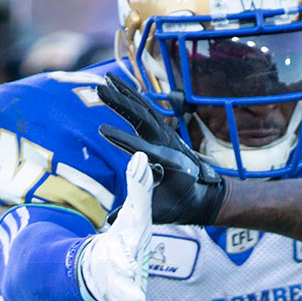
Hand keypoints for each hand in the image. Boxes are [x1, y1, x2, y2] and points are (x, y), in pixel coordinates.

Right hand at [77, 151, 159, 300]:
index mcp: (120, 252)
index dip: (124, 257)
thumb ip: (138, 187)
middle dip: (127, 292)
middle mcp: (118, 276)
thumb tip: (141, 155)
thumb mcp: (134, 214)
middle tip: (137, 300)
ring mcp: (122, 296)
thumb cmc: (123, 239)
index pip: (122, 253)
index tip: (129, 258)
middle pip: (121, 285)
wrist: (102, 267)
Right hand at [96, 73, 227, 225]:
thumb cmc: (178, 206)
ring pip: (145, 109)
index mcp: (167, 164)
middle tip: (98, 89)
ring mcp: (167, 135)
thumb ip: (136, 212)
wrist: (202, 195)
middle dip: (121, 103)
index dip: (123, 140)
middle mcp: (168, 144)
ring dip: (125, 93)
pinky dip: (132, 96)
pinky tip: (117, 84)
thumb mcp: (159, 212)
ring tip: (105, 79)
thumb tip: (110, 221)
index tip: (101, 130)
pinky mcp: (164, 131)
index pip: (141, 149)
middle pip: (143, 119)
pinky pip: (147, 109)